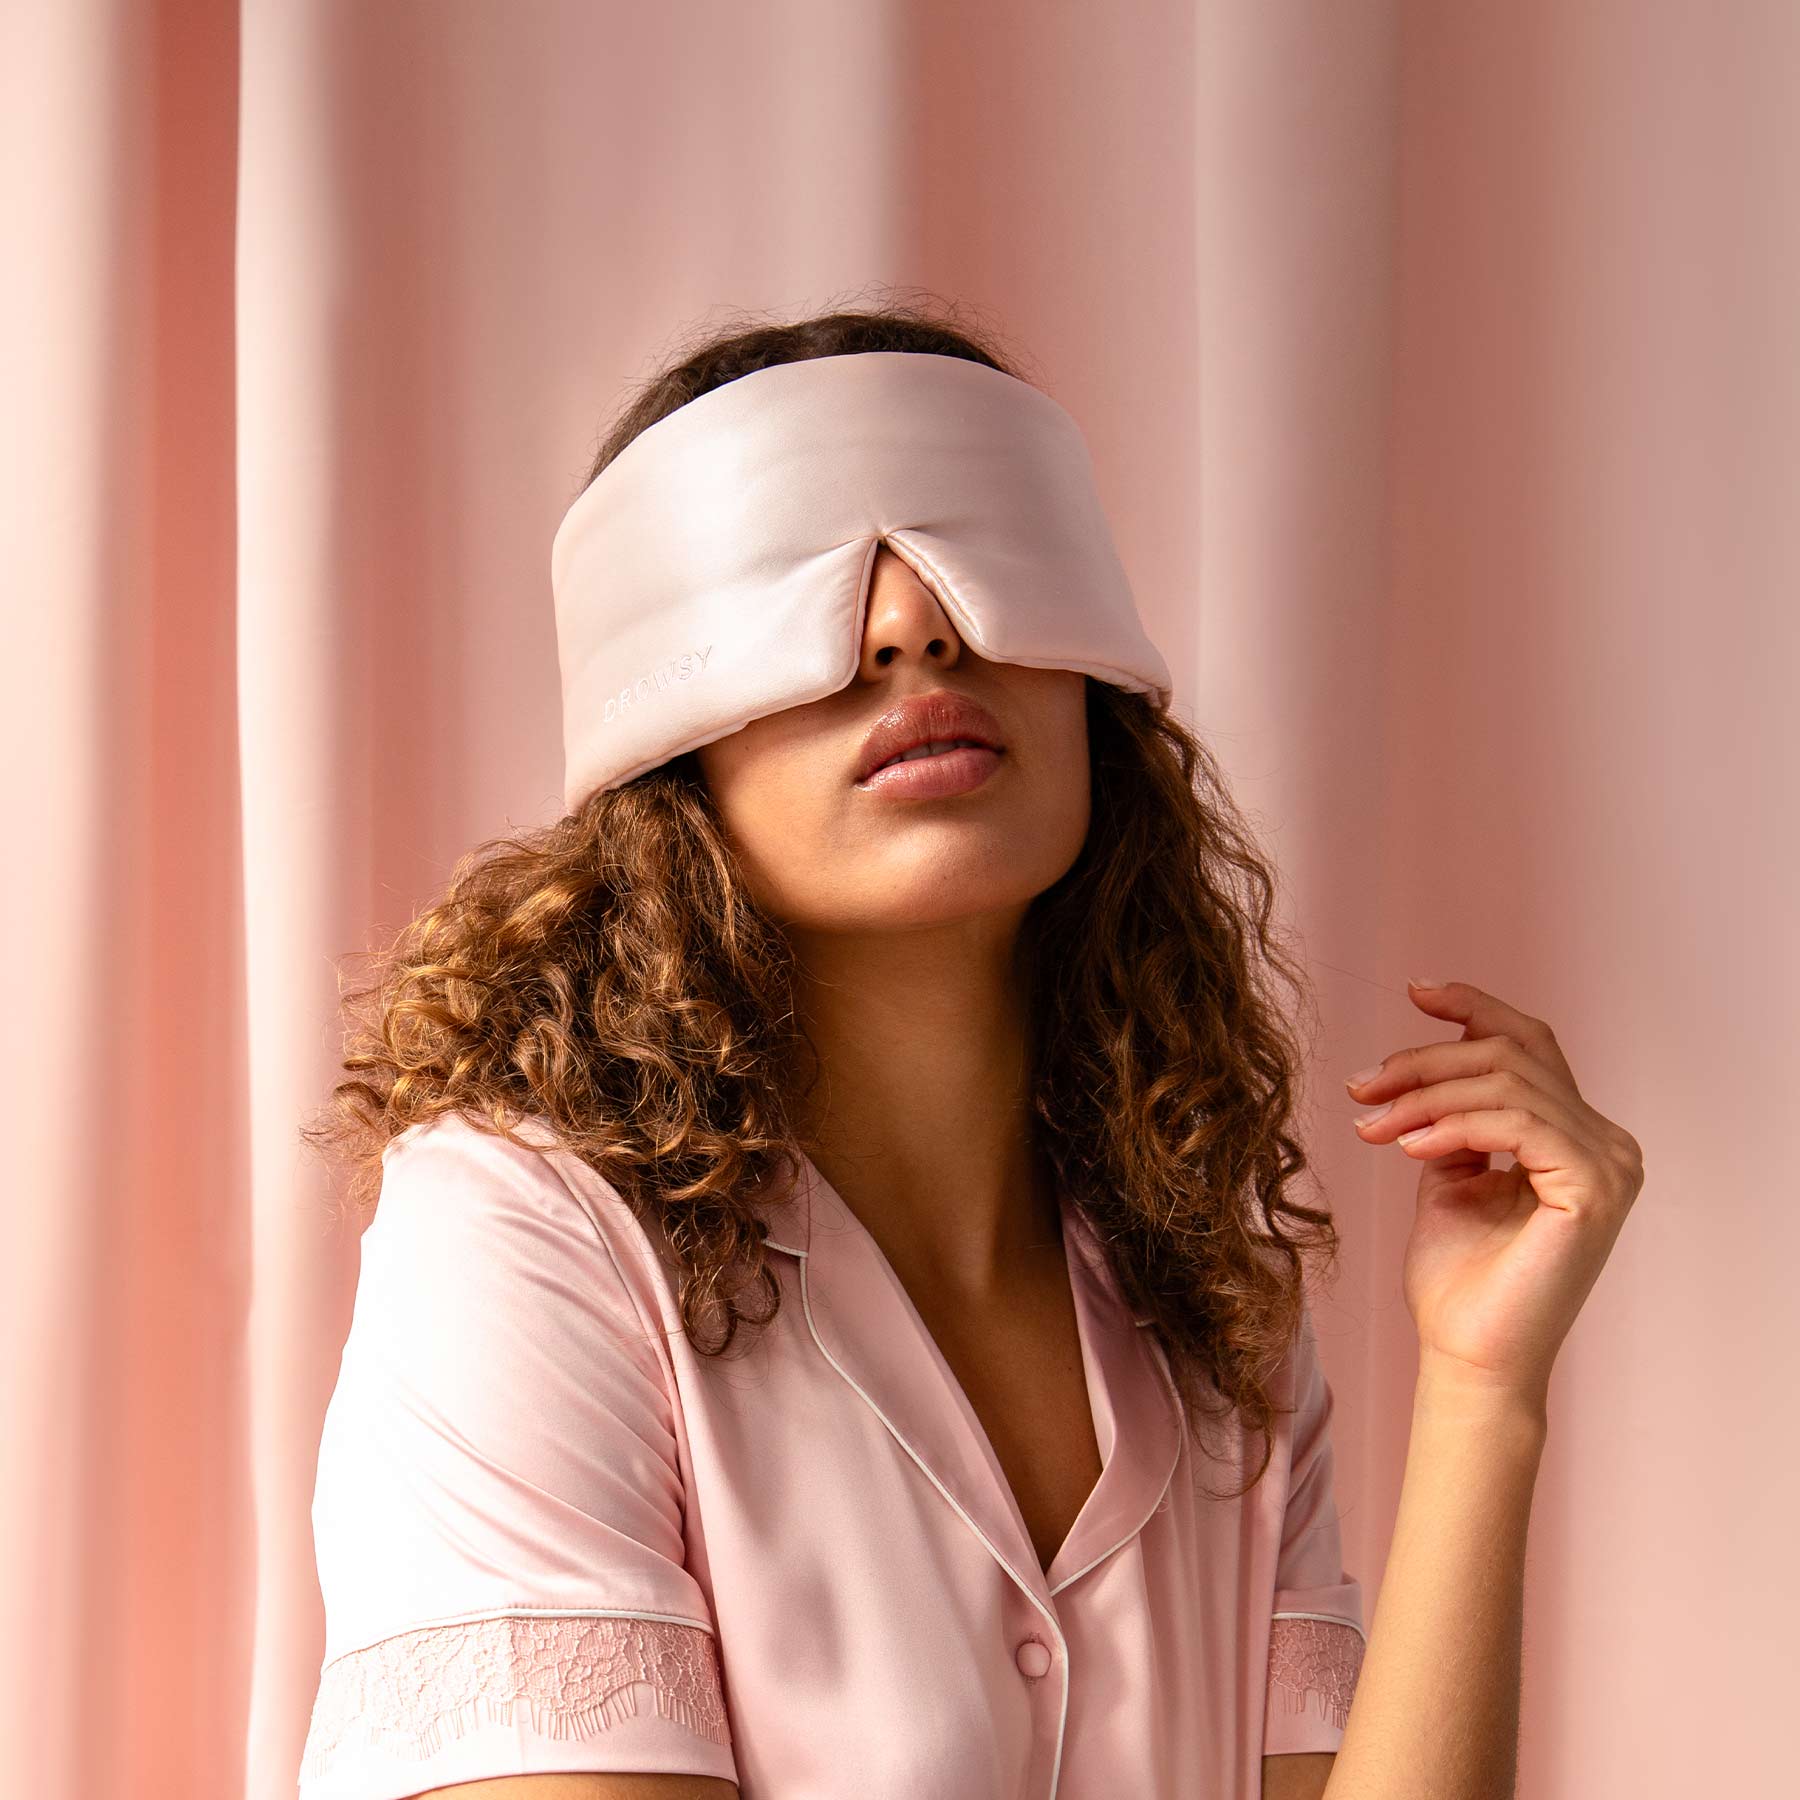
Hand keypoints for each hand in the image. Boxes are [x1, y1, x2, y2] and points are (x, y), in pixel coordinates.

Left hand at [1345, 978, 1644, 1409]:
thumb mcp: (1449, 1174)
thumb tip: (1425, 1066)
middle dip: (1423, 1061)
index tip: (1414, 992)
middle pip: (1510, 1054)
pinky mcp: (1594, 1188)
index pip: (1531, 1044)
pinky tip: (1409, 1146)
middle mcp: (1606, 1143)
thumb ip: (1453, 1119)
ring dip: (1425, 1094)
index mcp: (1577, 1135)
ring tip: (1372, 1125)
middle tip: (1360, 1087)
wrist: (1466, 1354)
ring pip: (1506, 1082)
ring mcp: (1610, 1165)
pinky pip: (1516, 1122)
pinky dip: (1453, 1123)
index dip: (1475, 1006)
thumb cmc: (1457, 1278)